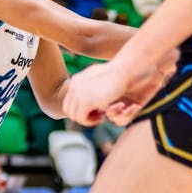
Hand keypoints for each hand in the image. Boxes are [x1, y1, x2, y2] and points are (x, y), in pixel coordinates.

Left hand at [62, 49, 178, 125]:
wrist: (123, 71)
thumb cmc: (117, 73)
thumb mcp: (101, 77)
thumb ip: (92, 85)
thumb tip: (89, 96)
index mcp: (75, 80)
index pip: (69, 100)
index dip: (80, 108)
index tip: (96, 107)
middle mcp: (73, 86)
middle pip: (68, 109)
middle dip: (82, 114)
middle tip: (98, 113)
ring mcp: (77, 94)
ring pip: (74, 116)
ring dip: (87, 119)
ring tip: (101, 115)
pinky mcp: (84, 103)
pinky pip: (82, 119)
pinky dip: (91, 121)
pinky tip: (102, 116)